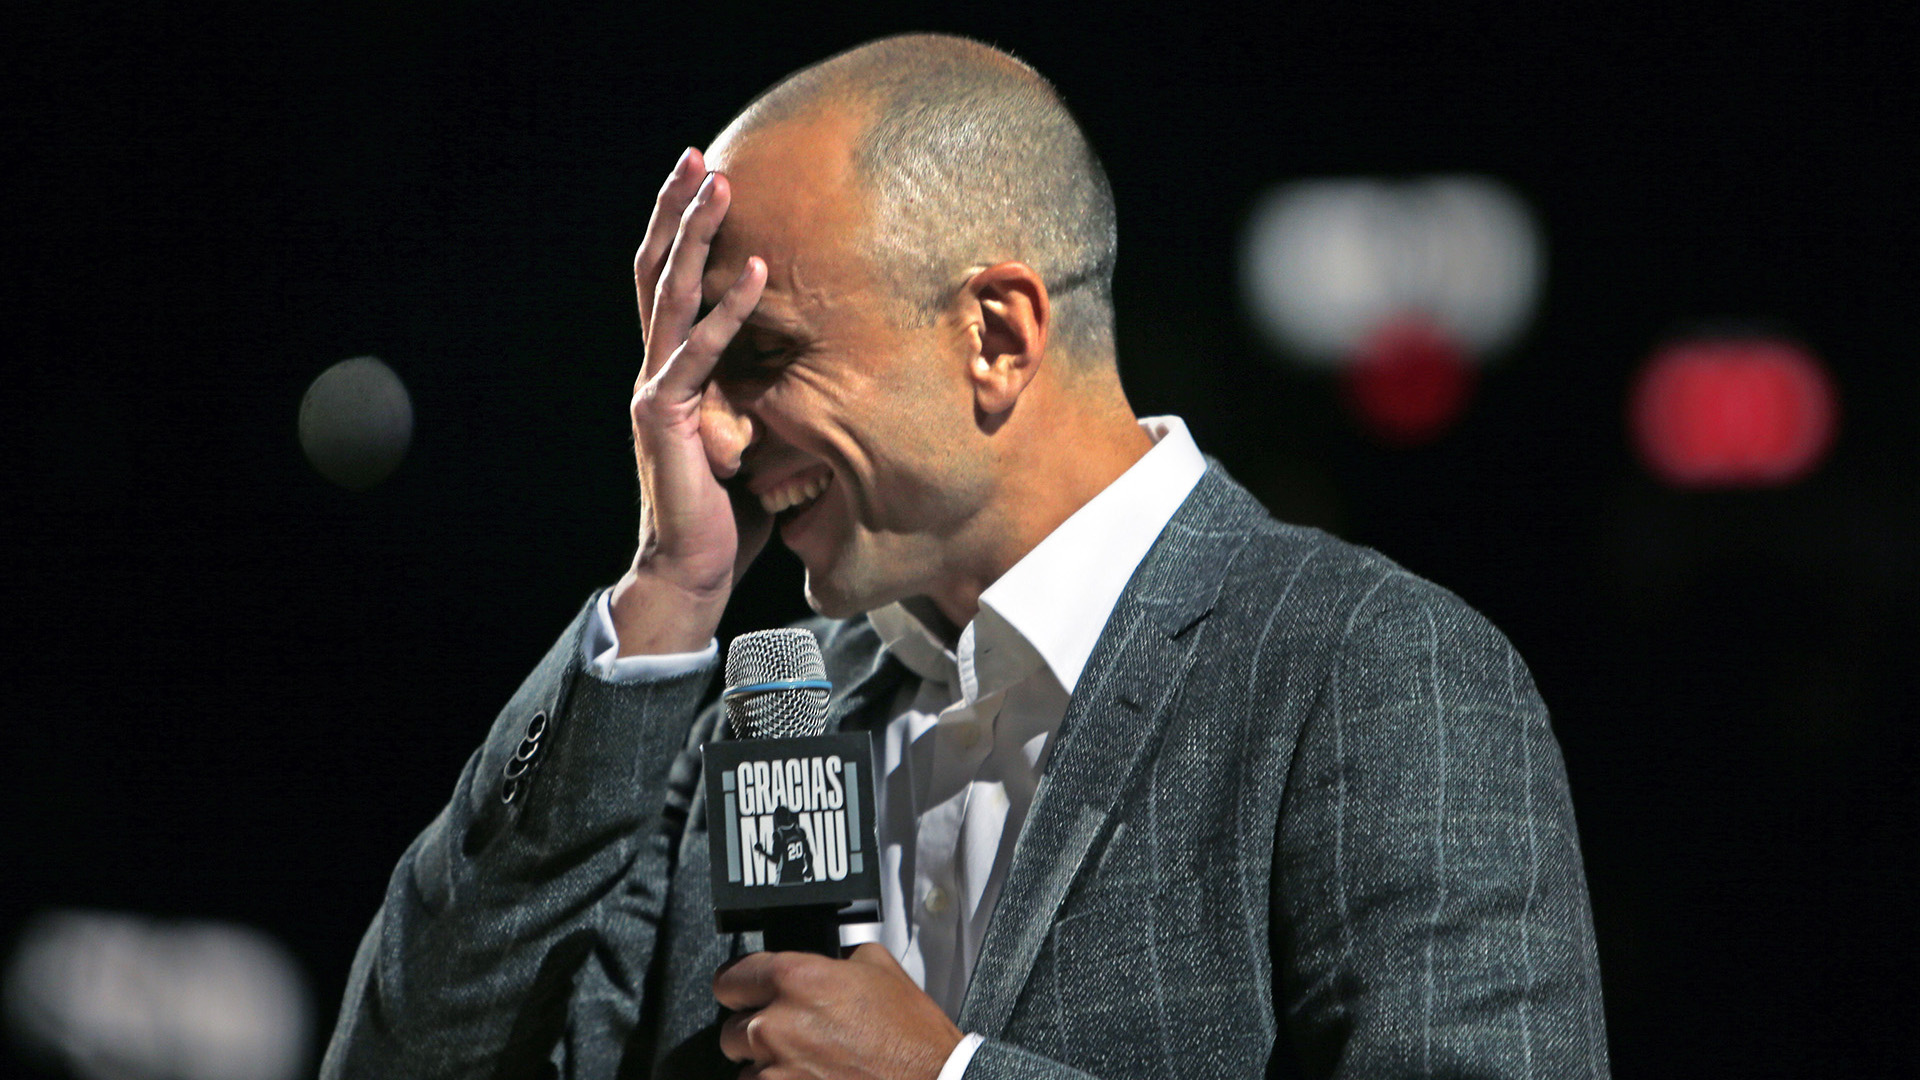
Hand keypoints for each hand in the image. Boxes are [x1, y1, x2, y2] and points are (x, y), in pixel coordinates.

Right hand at [611, 148, 770, 653]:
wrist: (692, 571)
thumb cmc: (728, 512)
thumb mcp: (754, 437)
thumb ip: (765, 396)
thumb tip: (813, 369)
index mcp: (674, 371)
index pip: (671, 284)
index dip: (680, 230)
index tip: (702, 180)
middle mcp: (658, 370)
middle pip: (658, 272)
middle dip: (676, 211)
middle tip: (696, 156)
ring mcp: (657, 390)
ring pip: (670, 295)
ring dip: (696, 236)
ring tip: (720, 185)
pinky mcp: (667, 418)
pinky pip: (701, 354)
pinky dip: (730, 311)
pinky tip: (759, 272)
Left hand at [714, 944, 963, 1079]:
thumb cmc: (910, 1036)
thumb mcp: (878, 967)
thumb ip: (835, 960)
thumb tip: (822, 961)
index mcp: (795, 979)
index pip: (729, 978)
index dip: (741, 986)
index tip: (746, 993)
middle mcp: (776, 1024)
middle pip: (730, 1028)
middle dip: (756, 1030)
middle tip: (790, 1033)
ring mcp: (775, 1071)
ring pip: (745, 1068)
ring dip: (767, 1066)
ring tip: (806, 1062)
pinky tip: (810, 1079)